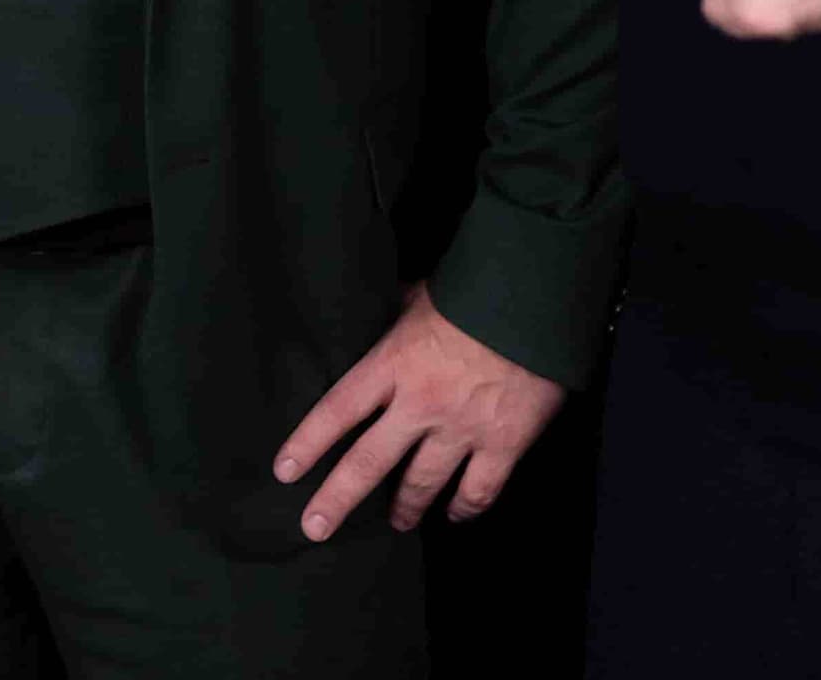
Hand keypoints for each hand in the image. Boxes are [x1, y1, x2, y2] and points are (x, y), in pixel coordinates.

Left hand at [272, 283, 565, 537]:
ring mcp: (461, 429)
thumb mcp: (419, 297)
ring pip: (423, 483)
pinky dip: (465, 508)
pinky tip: (455, 514)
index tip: (285, 472)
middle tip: (315, 527)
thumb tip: (379, 311)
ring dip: (406, 507)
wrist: (535, 304)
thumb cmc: (472, 293)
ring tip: (397, 522)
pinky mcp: (503, 445)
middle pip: (368, 461)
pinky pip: (479, 490)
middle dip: (338, 498)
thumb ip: (395, 316)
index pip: (337, 410)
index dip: (307, 444)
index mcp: (391, 364)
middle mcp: (419, 404)